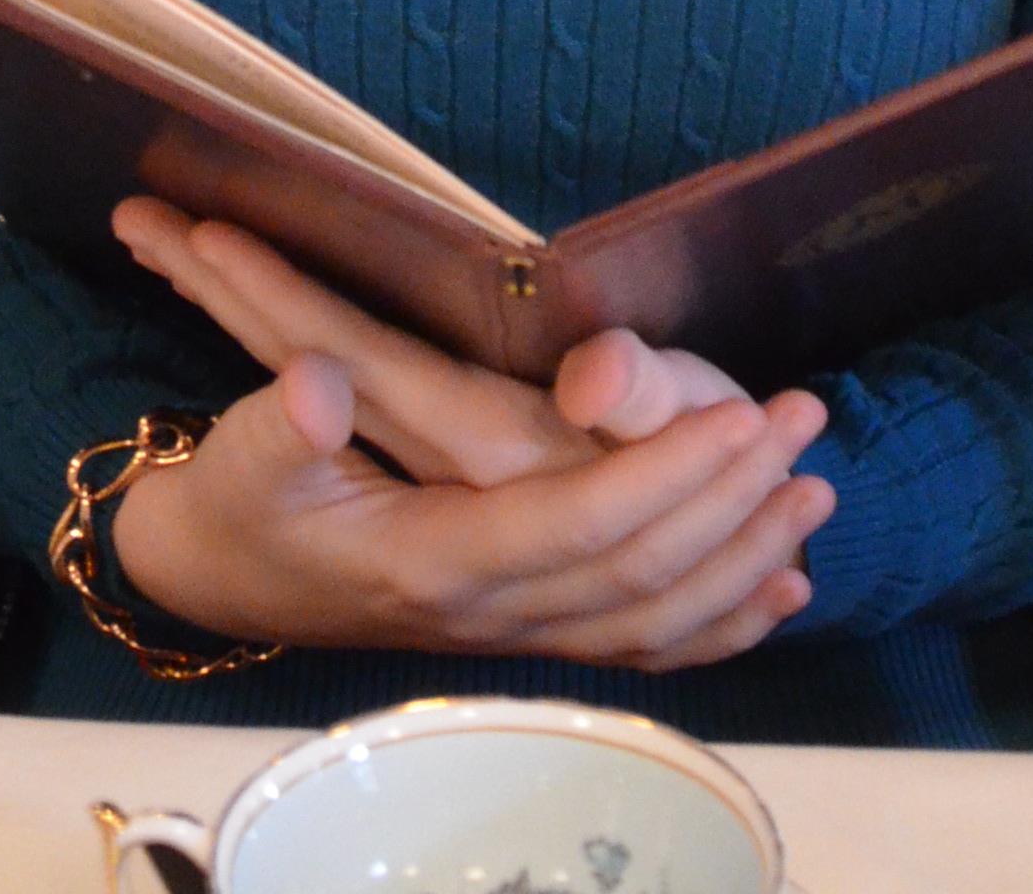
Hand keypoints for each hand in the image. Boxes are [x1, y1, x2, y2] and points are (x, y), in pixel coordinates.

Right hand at [105, 201, 833, 667]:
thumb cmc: (235, 503)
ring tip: (814, 494)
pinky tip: (781, 589)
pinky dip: (718, 624)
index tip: (738, 412)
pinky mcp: (521, 627)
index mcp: (433, 560)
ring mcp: (511, 630)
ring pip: (652, 619)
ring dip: (740, 557)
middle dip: (727, 500)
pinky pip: (639, 646)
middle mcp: (488, 610)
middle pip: (635, 573)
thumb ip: (282, 427)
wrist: (218, 578)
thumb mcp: (238, 457)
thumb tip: (319, 385)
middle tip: (804, 422)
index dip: (660, 473)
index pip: (575, 526)